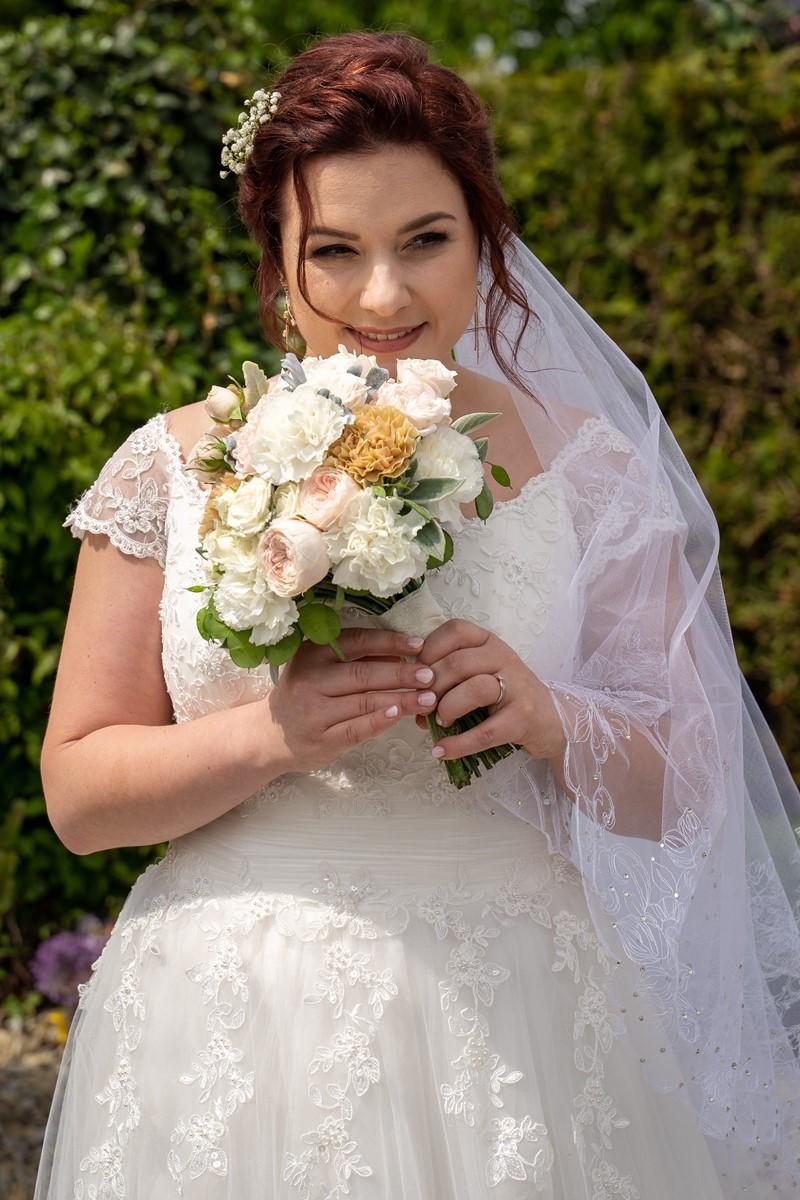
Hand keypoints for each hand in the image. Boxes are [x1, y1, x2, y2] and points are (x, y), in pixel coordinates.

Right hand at [264, 627, 437, 773]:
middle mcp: (310, 680)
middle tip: (431, 675)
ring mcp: (313, 712)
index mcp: (312, 653)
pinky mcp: (320, 739)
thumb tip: (403, 651)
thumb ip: (356, 659)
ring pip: (364, 702)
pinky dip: (379, 721)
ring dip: (401, 699)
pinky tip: (398, 714)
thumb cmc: (305, 696)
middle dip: (402, 673)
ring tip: (428, 698)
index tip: (419, 645)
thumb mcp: (320, 669)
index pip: (357, 642)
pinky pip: (356, 729)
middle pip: (364, 674)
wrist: (269, 736)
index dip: (391, 642)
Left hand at [411, 618, 565, 762]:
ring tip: (439, 722)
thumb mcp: (478, 675)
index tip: (416, 672)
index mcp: (488, 642)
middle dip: (432, 685)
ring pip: (475, 688)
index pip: (455, 630)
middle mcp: (504, 657)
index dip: (429, 649)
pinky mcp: (524, 718)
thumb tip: (410, 698)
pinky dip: (459, 744)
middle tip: (423, 704)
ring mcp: (517, 686)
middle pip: (458, 662)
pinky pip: (486, 732)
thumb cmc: (504, 696)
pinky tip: (441, 750)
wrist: (550, 720)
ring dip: (447, 708)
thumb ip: (447, 678)